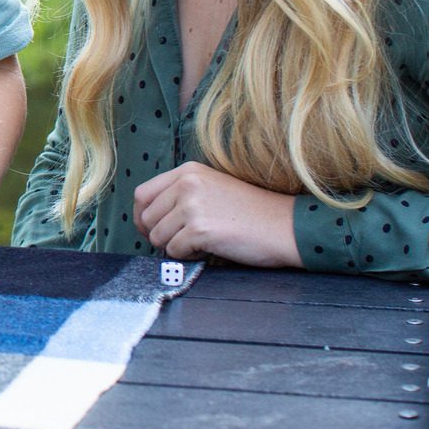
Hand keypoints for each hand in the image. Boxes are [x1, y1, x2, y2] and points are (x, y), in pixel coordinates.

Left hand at [132, 162, 300, 266]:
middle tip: (181, 242)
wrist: (286, 226)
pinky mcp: (200, 229)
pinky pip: (174, 251)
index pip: (143, 194)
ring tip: (200, 244)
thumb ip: (180, 193)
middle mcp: (187, 184)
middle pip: (147, 218)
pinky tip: (209, 250)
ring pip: (158, 237)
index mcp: (188, 171)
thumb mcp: (212, 188)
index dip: (142, 216)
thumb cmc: (251, 212)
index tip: (151, 230)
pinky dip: (188, 257)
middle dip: (159, 235)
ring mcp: (192, 205)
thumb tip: (146, 218)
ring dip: (174, 247)